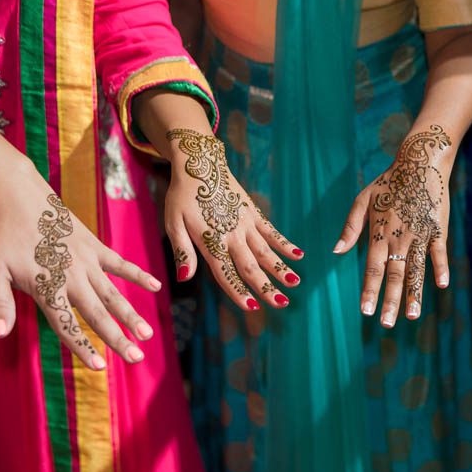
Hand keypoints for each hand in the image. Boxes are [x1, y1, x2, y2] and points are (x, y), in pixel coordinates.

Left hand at [0, 187, 159, 370]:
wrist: (18, 195)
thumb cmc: (1, 237)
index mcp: (47, 286)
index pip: (67, 325)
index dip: (83, 347)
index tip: (101, 366)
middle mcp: (72, 277)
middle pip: (98, 314)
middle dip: (119, 338)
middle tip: (137, 358)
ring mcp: (87, 261)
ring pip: (113, 294)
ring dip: (131, 314)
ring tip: (147, 334)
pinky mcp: (94, 246)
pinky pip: (120, 264)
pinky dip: (138, 275)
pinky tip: (156, 287)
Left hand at [164, 128, 302, 310]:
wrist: (200, 163)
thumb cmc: (182, 196)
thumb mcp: (173, 223)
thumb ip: (182, 252)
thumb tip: (183, 279)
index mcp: (211, 240)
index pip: (226, 273)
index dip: (238, 292)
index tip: (252, 307)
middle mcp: (232, 235)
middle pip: (251, 266)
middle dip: (266, 286)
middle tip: (282, 303)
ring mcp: (245, 223)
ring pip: (265, 251)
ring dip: (281, 268)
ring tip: (295, 283)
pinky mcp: (253, 213)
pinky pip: (271, 231)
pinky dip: (284, 244)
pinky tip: (298, 255)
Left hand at [335, 125, 453, 326]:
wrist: (420, 163)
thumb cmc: (388, 182)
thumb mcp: (362, 200)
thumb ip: (350, 228)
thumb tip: (335, 252)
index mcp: (379, 233)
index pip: (372, 269)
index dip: (369, 291)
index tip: (365, 312)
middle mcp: (399, 238)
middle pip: (394, 275)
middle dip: (390, 302)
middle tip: (387, 324)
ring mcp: (420, 234)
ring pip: (417, 269)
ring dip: (414, 294)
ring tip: (412, 316)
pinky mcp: (439, 229)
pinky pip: (439, 253)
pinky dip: (440, 268)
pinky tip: (442, 286)